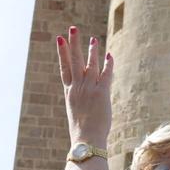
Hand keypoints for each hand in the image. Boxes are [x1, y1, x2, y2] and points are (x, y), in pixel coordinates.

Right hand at [56, 26, 111, 148]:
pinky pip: (106, 74)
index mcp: (70, 93)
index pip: (64, 68)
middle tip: (72, 29)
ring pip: (90, 65)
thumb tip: (85, 99)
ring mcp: (89, 89)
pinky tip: (109, 55)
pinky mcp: (101, 93)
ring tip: (92, 38)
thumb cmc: (82, 132)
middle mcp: (77, 88)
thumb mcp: (78, 113)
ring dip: (91, 51)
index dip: (62, 53)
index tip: (59, 39)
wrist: (86, 141)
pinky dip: (108, 64)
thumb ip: (81, 100)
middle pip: (74, 61)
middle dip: (73, 44)